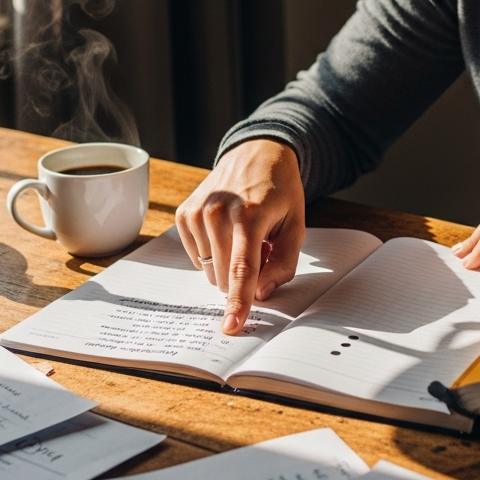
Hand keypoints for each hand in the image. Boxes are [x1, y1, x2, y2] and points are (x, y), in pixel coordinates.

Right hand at [175, 140, 304, 334]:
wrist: (255, 153)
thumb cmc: (279, 192)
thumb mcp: (295, 224)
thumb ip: (284, 262)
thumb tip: (261, 293)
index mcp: (250, 215)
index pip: (242, 268)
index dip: (238, 301)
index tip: (231, 326)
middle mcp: (217, 213)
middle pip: (225, 275)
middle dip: (243, 274)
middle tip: (260, 244)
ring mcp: (197, 212)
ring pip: (210, 270)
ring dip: (228, 263)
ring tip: (243, 234)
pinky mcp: (183, 214)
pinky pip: (197, 257)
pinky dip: (213, 252)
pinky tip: (225, 230)